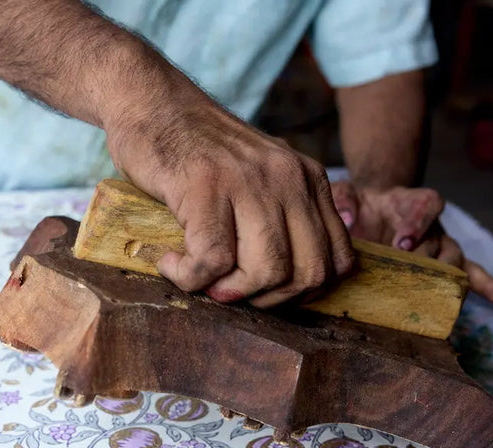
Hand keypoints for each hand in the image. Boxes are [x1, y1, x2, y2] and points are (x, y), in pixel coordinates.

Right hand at [106, 98, 354, 307]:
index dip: (306, 293)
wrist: (152, 102)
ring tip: (202, 278)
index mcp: (309, 180)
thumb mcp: (261, 178)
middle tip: (232, 290)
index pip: (339, 260)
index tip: (269, 293)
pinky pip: (212, 261)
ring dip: (231, 292)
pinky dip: (188, 277)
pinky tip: (171, 262)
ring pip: (266, 271)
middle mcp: (289, 179)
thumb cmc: (200, 153)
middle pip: (308, 273)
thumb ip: (284, 217)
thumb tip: (289, 283)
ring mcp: (249, 181)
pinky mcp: (206, 188)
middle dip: (270, 301)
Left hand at [330, 181, 492, 305]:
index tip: (402, 243)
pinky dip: (486, 286)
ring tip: (442, 294)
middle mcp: (433, 223)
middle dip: (427, 259)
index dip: (418, 224)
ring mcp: (441, 244)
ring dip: (448, 276)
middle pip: (441, 240)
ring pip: (455, 259)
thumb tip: (346, 220)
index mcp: (414, 202)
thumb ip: (343, 200)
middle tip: (410, 275)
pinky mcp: (442, 262)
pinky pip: (470, 273)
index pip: (427, 206)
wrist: (368, 215)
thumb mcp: (346, 193)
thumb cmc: (359, 204)